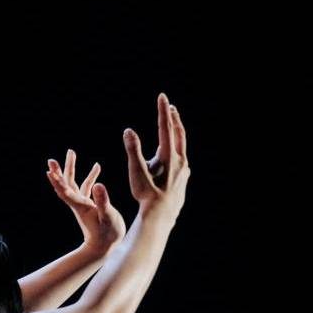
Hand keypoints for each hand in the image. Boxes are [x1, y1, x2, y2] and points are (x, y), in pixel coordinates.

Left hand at [47, 149, 124, 252]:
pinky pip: (87, 187)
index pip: (66, 192)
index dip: (58, 181)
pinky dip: (91, 176)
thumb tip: (98, 185)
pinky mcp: (90, 205)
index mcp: (81, 206)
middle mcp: (79, 204)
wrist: (104, 247)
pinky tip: (97, 166)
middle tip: (51, 159)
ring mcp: (83, 204)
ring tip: (71, 153)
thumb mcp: (108, 217)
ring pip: (74, 183)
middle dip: (59, 171)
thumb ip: (103, 201)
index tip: (50, 171)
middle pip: (65, 185)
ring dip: (71, 169)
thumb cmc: (107, 235)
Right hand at [124, 93, 189, 220]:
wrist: (161, 217)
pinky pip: (180, 158)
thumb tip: (129, 131)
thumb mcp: (137, 173)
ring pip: (180, 146)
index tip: (162, 96)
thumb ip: (133, 151)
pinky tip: (172, 155)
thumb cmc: (146, 195)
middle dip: (173, 118)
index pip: (166, 128)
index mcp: (169, 156)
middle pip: (178, 134)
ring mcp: (184, 170)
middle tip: (169, 106)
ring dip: (175, 133)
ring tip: (171, 125)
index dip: (163, 111)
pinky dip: (175, 149)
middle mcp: (180, 161)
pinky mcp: (183, 178)